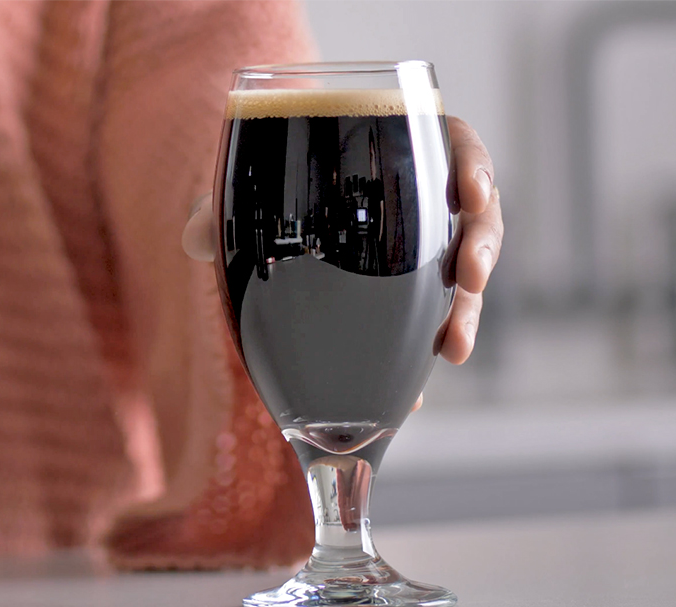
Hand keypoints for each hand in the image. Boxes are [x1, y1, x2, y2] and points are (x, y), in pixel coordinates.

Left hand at [183, 116, 502, 402]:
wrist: (270, 234)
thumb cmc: (269, 199)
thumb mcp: (246, 199)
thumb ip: (221, 211)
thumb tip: (194, 238)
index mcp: (396, 153)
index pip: (453, 145)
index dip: (474, 167)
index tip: (473, 195)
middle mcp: (423, 201)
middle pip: (476, 215)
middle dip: (481, 247)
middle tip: (471, 277)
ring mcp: (424, 251)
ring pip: (466, 274)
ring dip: (468, 309)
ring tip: (454, 346)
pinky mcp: (416, 297)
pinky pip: (436, 320)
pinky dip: (431, 348)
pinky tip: (420, 391)